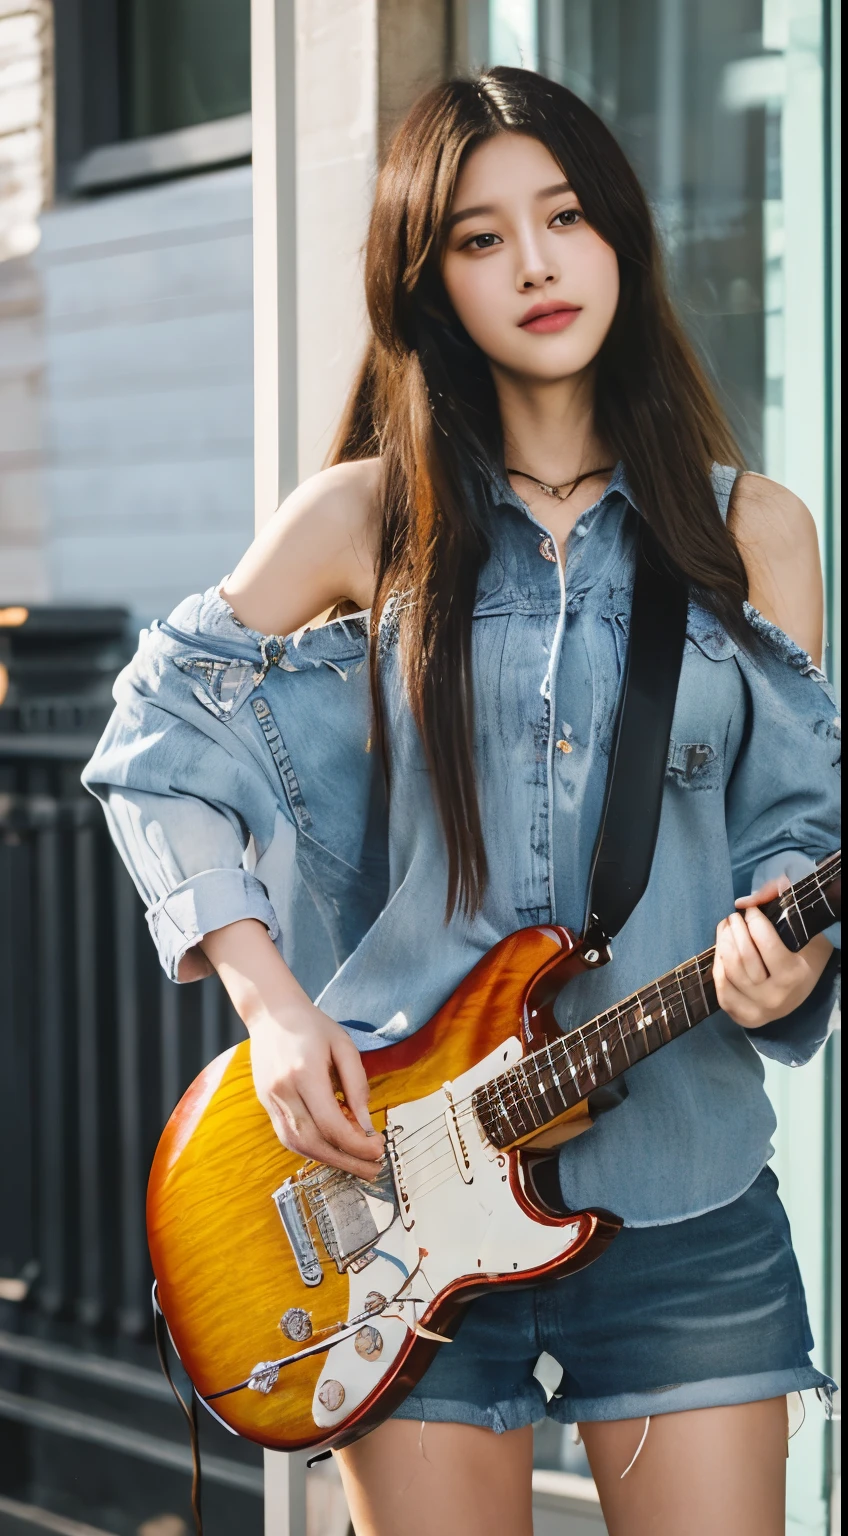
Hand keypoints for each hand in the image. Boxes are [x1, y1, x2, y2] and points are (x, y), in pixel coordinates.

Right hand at [248, 1001, 384, 1178]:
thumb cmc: (311, 1025)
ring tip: (357, 1163)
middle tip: (373, 1168)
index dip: (356, 1144)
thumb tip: (367, 1124)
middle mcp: (283, 1091)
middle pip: (314, 1142)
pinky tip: (334, 1148)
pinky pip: (289, 1137)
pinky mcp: (267, 1104)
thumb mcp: (344, 1046)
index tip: (379, 1148)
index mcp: (304, 1073)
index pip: (330, 1123)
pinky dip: (313, 1148)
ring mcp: (270, 1100)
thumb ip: (357, 1084)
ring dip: (330, 1159)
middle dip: (346, 1161)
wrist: (271, 1014)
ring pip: (299, 1145)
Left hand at [714, 878, 832, 1029]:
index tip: (751, 911)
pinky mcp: (743, 1018)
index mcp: (795, 975)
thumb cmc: (803, 953)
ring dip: (722, 944)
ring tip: (726, 929)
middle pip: (743, 957)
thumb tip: (743, 902)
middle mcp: (776, 997)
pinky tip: (722, 952)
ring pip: (729, 972)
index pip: (765, 942)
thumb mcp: (801, 928)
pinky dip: (718, 967)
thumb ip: (779, 901)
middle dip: (734, 929)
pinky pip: (721, 990)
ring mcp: (759, 1011)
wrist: (803, 988)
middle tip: (734, 917)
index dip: (753, 920)